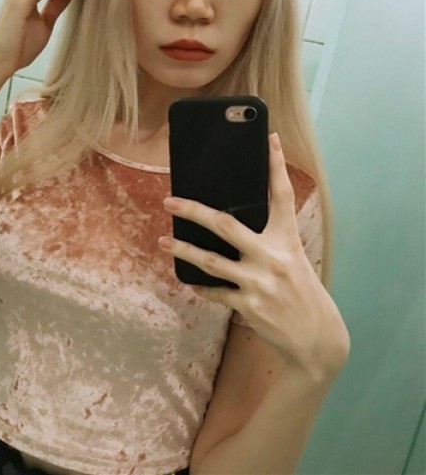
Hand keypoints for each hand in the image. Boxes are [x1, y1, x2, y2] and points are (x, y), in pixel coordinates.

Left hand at [158, 133, 349, 381]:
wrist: (318, 341)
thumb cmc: (304, 294)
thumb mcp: (295, 260)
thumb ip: (271, 242)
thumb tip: (234, 226)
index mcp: (288, 240)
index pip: (281, 195)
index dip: (276, 165)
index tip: (270, 139)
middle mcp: (273, 257)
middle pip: (226, 224)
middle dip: (194, 210)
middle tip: (170, 200)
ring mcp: (258, 282)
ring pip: (210, 260)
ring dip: (183, 249)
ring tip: (163, 240)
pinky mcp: (248, 305)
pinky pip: (214, 291)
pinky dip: (201, 286)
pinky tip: (190, 280)